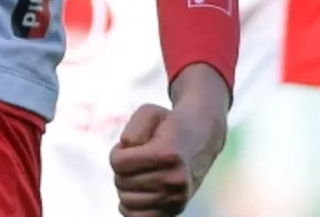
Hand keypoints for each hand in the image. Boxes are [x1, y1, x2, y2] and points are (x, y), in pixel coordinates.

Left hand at [110, 65, 228, 213]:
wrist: (201, 138)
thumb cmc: (168, 123)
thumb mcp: (148, 113)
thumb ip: (131, 132)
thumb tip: (123, 159)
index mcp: (166, 154)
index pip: (118, 163)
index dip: (117, 152)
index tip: (128, 146)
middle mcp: (175, 179)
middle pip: (121, 182)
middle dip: (121, 169)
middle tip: (135, 159)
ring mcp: (177, 197)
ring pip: (127, 201)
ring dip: (125, 186)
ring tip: (138, 173)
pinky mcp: (177, 209)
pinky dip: (132, 207)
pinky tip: (137, 192)